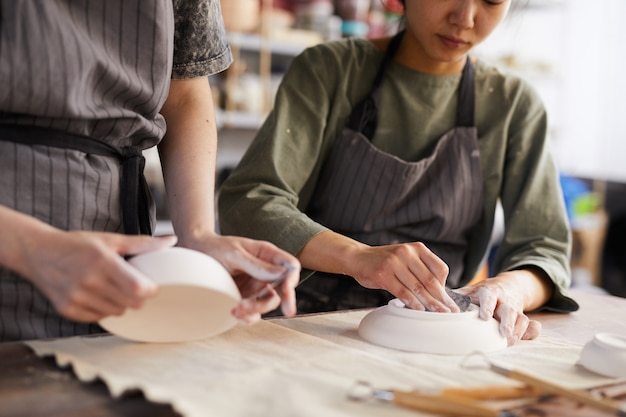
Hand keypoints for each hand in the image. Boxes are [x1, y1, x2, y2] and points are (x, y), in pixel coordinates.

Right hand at [21, 230, 177, 322]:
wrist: (37, 252)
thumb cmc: (78, 244)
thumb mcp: (110, 240)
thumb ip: (142, 243)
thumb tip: (171, 240)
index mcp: (102, 261)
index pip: (137, 288)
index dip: (150, 289)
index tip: (152, 285)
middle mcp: (88, 281)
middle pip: (130, 303)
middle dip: (139, 297)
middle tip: (136, 287)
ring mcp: (76, 297)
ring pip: (116, 312)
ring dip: (122, 304)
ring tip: (116, 290)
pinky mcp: (67, 309)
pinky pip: (98, 318)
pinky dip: (104, 310)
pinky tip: (100, 296)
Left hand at [183, 235, 299, 322]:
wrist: (195, 252)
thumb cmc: (215, 247)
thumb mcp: (235, 253)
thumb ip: (257, 265)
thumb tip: (282, 273)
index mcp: (267, 255)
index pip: (290, 266)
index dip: (292, 279)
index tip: (286, 290)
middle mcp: (265, 271)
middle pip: (281, 289)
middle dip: (274, 301)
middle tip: (264, 309)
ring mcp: (255, 286)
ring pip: (267, 303)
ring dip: (256, 309)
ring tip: (237, 309)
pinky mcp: (245, 298)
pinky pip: (253, 312)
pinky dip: (247, 316)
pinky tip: (234, 312)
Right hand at [346, 242, 458, 311]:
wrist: (358, 257)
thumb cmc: (385, 262)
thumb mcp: (405, 258)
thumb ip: (420, 270)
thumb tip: (439, 292)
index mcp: (417, 248)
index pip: (439, 268)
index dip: (445, 285)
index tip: (447, 299)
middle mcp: (407, 253)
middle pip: (430, 280)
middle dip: (441, 298)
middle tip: (450, 311)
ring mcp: (394, 263)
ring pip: (417, 287)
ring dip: (429, 303)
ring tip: (438, 313)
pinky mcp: (383, 274)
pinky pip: (402, 291)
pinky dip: (412, 302)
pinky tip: (419, 309)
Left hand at [456, 270, 545, 344]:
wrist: (508, 286)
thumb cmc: (482, 293)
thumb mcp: (469, 291)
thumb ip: (455, 298)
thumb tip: (435, 306)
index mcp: (489, 292)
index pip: (488, 297)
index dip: (487, 306)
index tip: (484, 317)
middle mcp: (504, 301)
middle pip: (509, 310)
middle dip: (507, 322)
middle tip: (504, 335)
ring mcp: (516, 310)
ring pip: (521, 319)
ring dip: (517, 332)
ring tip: (509, 343)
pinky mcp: (524, 319)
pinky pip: (533, 326)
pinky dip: (532, 332)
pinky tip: (528, 337)